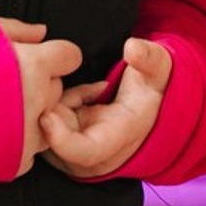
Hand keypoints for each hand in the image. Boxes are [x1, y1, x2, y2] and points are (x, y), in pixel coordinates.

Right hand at [0, 17, 81, 178]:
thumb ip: (20, 30)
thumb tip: (43, 33)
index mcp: (37, 65)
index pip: (71, 58)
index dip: (56, 58)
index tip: (43, 62)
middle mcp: (39, 99)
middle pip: (58, 89)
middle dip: (42, 85)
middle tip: (10, 88)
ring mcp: (27, 133)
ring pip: (50, 123)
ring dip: (34, 117)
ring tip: (2, 113)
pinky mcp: (12, 162)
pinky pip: (30, 152)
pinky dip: (18, 145)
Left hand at [40, 37, 171, 178]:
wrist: (151, 109)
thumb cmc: (152, 89)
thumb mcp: (159, 69)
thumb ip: (149, 56)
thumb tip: (132, 47)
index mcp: (117, 140)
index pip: (83, 152)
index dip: (60, 139)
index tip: (47, 115)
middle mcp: (95, 158)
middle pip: (57, 141)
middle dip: (61, 108)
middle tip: (93, 88)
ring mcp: (78, 157)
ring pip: (48, 135)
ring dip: (60, 108)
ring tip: (91, 92)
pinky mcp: (66, 152)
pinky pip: (46, 133)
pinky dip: (58, 111)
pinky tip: (81, 99)